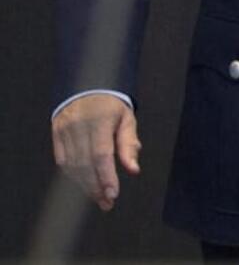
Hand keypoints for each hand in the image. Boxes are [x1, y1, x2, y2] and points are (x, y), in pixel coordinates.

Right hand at [51, 93, 140, 210]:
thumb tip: (133, 170)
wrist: (87, 86)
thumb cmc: (111, 105)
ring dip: (84, 185)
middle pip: (85, 164)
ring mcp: (64, 129)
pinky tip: (83, 184)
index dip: (106, 176)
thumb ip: (129, 144)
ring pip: (72, 165)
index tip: (112, 194)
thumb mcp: (127, 118)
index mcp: (100, 119)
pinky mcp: (56, 134)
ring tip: (98, 197)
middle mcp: (79, 125)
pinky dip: (72, 176)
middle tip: (107, 203)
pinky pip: (62, 161)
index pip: (101, 154)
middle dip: (96, 187)